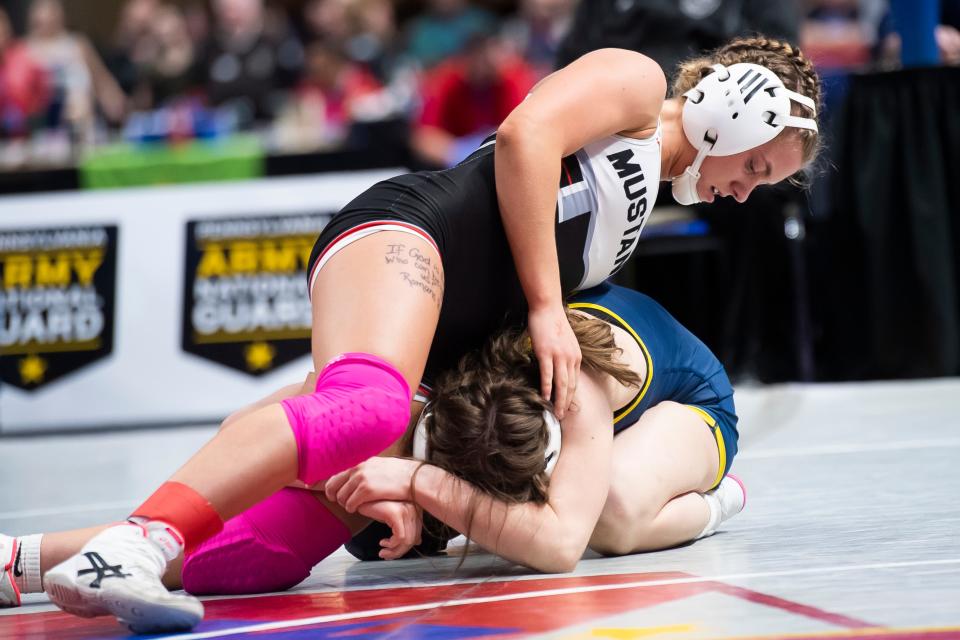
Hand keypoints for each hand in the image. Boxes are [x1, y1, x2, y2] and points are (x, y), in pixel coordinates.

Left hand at [325, 457, 420, 512]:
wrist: (412, 478)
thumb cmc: (398, 474)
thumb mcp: (378, 465)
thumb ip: (364, 468)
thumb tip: (353, 472)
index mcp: (359, 461)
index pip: (333, 471)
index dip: (320, 481)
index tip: (308, 484)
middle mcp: (357, 468)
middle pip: (332, 485)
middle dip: (332, 495)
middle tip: (338, 501)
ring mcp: (361, 478)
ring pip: (340, 496)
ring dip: (344, 503)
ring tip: (353, 505)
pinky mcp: (366, 490)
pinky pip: (350, 504)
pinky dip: (352, 508)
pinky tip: (358, 508)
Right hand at [356, 500, 422, 559]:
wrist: (361, 497)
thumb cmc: (376, 505)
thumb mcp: (393, 518)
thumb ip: (405, 528)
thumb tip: (417, 542)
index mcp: (415, 508)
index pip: (417, 534)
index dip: (406, 547)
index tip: (395, 552)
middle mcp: (414, 508)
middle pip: (413, 539)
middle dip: (399, 552)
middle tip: (387, 555)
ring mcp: (406, 510)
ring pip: (407, 541)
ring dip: (394, 551)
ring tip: (383, 552)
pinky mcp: (396, 513)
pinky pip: (399, 537)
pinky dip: (391, 545)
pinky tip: (382, 543)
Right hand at [527, 303, 580, 418]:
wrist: (548, 308)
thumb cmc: (553, 323)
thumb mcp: (565, 342)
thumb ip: (564, 356)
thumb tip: (558, 368)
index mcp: (576, 356)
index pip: (575, 382)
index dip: (571, 397)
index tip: (568, 408)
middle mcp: (571, 358)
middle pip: (570, 386)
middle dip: (566, 403)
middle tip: (562, 417)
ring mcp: (559, 356)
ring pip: (561, 384)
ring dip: (559, 401)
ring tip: (555, 413)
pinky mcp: (546, 353)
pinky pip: (547, 374)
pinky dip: (547, 388)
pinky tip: (544, 398)